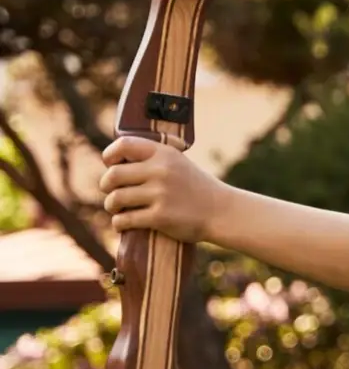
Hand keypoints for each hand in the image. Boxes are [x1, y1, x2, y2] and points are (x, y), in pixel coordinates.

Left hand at [99, 136, 224, 243]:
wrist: (221, 211)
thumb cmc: (195, 188)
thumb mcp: (179, 164)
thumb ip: (152, 159)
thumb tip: (114, 164)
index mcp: (165, 154)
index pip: (124, 145)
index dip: (110, 155)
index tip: (110, 165)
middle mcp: (162, 171)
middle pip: (113, 175)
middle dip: (106, 186)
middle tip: (110, 192)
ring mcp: (161, 194)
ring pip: (116, 199)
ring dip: (111, 206)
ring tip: (117, 210)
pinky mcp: (160, 217)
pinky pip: (124, 220)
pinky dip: (119, 224)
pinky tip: (123, 224)